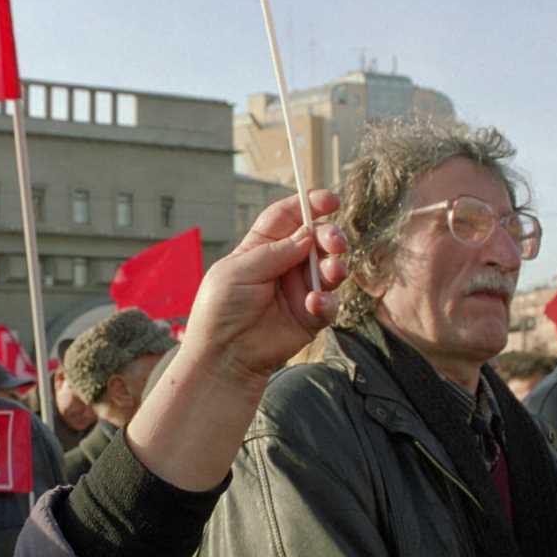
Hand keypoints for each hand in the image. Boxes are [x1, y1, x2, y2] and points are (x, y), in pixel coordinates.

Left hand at [182, 189, 349, 383]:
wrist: (224, 355)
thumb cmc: (221, 309)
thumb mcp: (239, 271)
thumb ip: (275, 252)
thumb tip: (307, 235)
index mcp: (262, 247)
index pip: (289, 216)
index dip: (309, 204)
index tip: (329, 200)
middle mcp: (284, 264)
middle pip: (316, 239)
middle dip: (330, 236)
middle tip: (335, 242)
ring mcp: (299, 289)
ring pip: (330, 268)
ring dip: (335, 267)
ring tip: (330, 274)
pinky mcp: (310, 316)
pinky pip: (330, 303)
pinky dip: (327, 302)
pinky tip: (313, 306)